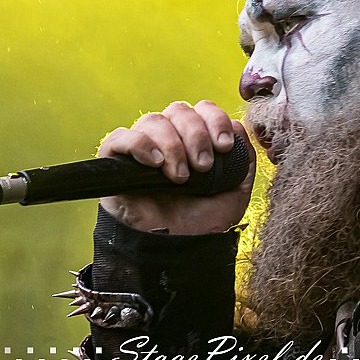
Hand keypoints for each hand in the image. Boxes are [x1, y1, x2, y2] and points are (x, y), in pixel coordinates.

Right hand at [98, 100, 255, 233]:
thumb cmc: (202, 222)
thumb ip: (243, 160)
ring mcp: (141, 149)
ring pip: (153, 120)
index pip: (202, 109)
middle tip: (203, 167)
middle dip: (196, 135)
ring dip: (173, 145)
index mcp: (193, 139)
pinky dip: (140, 144)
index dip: (215, 119)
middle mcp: (168, 138)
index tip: (224, 146)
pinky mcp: (116, 162)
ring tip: (180, 177)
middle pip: (178, 110)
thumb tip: (238, 126)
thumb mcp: (235, 192)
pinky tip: (155, 163)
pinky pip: (121, 137)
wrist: (177, 250)